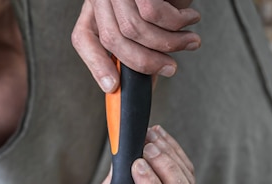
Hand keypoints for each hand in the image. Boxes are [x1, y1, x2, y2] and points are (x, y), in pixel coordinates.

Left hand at [72, 0, 200, 91]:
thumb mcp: (144, 16)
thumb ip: (140, 46)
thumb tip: (145, 82)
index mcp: (97, 7)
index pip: (82, 37)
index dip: (96, 65)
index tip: (113, 86)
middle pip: (112, 39)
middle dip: (146, 62)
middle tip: (170, 68)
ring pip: (134, 29)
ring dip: (169, 43)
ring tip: (189, 41)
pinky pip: (152, 12)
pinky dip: (176, 22)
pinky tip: (189, 18)